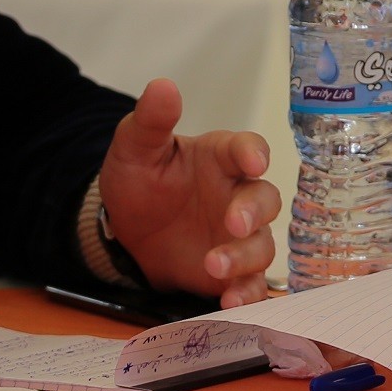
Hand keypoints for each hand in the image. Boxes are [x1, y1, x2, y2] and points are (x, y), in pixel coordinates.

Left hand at [95, 80, 278, 307]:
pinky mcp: (233, 274)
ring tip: (214, 268)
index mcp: (220, 158)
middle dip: (253, 212)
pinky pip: (252, 285)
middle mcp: (238, 196)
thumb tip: (163, 86)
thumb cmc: (140, 182)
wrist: (125, 233)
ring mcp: (239, 237)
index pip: (248, 148)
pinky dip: (247, 295)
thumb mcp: (135, 149)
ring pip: (262, 246)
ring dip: (244, 258)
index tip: (253, 162)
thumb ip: (151, 121)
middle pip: (266, 199)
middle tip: (233, 223)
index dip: (254, 154)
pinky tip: (230, 304)